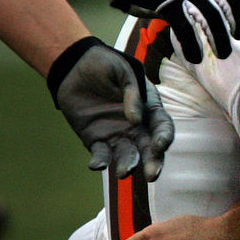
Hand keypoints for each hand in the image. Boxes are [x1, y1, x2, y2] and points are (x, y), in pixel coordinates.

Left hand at [47, 37, 173, 180]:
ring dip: (128, 165)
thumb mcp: (123, 71)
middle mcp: (137, 126)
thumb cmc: (105, 64)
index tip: (159, 145)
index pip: (162, 126)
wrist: (75, 65)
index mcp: (149, 108)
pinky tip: (96, 165)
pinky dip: (100, 161)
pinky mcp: (96, 139)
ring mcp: (117, 134)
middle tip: (152, 175)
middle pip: (150, 148)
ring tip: (124, 172)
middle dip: (153, 162)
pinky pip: (101, 154)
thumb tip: (136, 120)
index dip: (164, 137)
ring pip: (128, 155)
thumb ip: (132, 93)